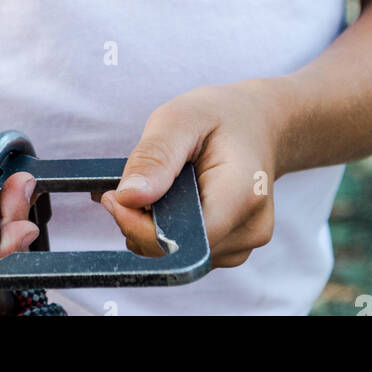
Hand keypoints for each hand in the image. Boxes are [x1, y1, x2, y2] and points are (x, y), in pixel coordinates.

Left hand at [93, 81, 282, 268]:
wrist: (257, 123)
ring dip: (152, 227)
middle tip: (128, 184)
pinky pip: (187, 250)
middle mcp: (250, 229)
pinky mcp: (232, 249)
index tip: (114, 196)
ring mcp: (244, 244)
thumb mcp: (182, 117)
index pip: (184, 238)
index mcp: (242, 193)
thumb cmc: (221, 116)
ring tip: (154, 185)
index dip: (140, 225)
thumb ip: (155, 156)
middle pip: (178, 251)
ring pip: (178, 255)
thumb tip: (127, 198)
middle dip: (141, 223)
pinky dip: (167, 229)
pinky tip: (168, 198)